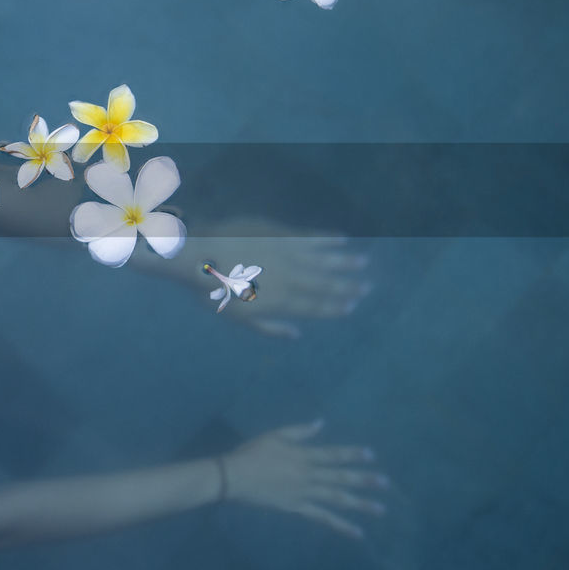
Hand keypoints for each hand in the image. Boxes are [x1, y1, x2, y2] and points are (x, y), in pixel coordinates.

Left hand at [133, 216, 371, 336]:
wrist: (200, 256)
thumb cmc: (214, 290)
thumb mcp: (239, 317)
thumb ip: (270, 328)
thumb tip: (296, 335)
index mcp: (281, 301)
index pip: (315, 306)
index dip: (335, 307)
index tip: (352, 307)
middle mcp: (290, 278)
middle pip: (325, 283)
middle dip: (348, 286)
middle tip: (368, 287)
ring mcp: (287, 254)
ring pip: (324, 259)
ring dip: (345, 262)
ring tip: (363, 263)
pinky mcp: (280, 234)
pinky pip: (310, 237)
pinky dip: (327, 238)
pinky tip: (341, 238)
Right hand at [219, 420, 387, 537]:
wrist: (234, 476)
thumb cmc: (252, 453)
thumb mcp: (275, 435)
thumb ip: (300, 431)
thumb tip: (321, 423)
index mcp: (303, 456)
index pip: (332, 454)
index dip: (352, 454)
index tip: (371, 455)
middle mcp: (308, 475)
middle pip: (340, 478)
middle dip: (364, 480)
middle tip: (385, 484)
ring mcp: (304, 493)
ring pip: (336, 499)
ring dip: (359, 504)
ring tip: (380, 510)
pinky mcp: (297, 508)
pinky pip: (323, 518)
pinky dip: (340, 525)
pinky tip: (357, 532)